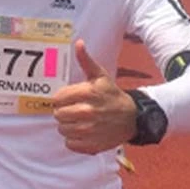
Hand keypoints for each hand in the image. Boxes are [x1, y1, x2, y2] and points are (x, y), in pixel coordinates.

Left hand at [51, 40, 136, 154]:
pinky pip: (70, 144)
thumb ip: (86, 61)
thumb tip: (79, 43)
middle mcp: (88, 112)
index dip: (61, 99)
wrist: (132, 118)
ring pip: (62, 129)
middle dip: (63, 112)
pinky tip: (82, 132)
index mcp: (88, 93)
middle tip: (74, 110)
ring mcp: (90, 130)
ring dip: (68, 126)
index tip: (69, 99)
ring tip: (78, 121)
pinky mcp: (92, 145)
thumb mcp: (100, 76)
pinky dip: (73, 140)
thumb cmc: (112, 95)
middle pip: (58, 114)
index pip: (57, 99)